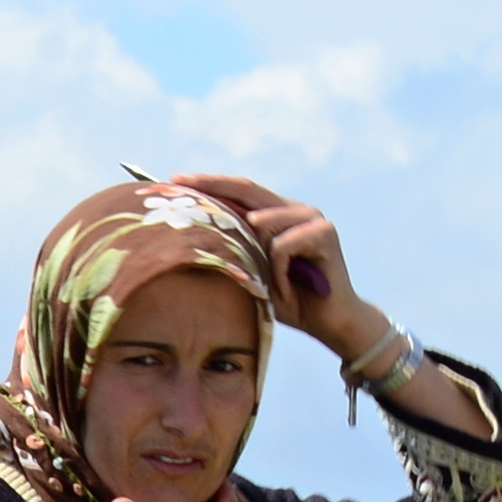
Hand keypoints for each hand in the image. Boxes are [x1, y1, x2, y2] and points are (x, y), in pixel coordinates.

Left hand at [168, 171, 365, 347]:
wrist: (328, 321)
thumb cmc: (287, 300)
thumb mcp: (252, 273)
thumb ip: (235, 250)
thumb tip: (192, 237)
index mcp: (276, 215)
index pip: (239, 192)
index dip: (209, 184)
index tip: (174, 180)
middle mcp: (294, 209)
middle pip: (248, 189)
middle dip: (211, 185)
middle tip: (180, 183)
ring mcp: (311, 217)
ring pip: (263, 223)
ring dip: (256, 258)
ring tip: (265, 283)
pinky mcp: (324, 232)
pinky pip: (282, 246)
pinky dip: (278, 272)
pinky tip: (285, 290)